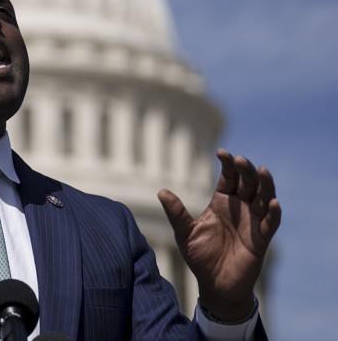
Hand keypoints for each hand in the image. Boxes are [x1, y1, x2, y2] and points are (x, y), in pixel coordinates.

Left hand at [158, 148, 280, 320]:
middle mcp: (240, 208)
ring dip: (265, 184)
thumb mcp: (185, 234)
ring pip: (264, 197)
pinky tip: (272, 202)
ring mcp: (253, 221)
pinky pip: (272, 222)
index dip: (228, 164)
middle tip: (240, 160)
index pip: (228, 178)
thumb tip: (161, 191)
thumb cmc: (200, 257)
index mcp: (221, 203)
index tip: (221, 152)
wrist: (214, 284)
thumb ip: (176, 213)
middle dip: (245, 170)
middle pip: (247, 182)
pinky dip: (274, 212)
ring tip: (262, 170)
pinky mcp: (262, 238)